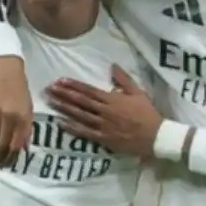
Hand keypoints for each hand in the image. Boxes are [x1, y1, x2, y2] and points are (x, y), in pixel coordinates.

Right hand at [0, 57, 33, 167]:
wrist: (4, 67)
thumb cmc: (19, 88)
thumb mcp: (28, 108)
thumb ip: (26, 128)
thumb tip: (23, 149)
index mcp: (23, 117)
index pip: (17, 144)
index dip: (12, 158)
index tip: (8, 166)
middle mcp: (10, 117)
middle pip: (3, 145)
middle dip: (0, 159)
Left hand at [46, 65, 162, 157]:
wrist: (155, 136)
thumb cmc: (147, 114)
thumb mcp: (138, 92)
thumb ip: (124, 79)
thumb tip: (112, 66)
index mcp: (112, 99)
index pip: (89, 90)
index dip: (74, 85)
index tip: (61, 80)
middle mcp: (104, 111)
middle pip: (80, 101)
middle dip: (64, 94)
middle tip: (49, 89)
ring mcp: (102, 126)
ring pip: (79, 115)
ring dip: (64, 108)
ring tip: (51, 102)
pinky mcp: (103, 139)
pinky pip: (84, 133)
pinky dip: (72, 127)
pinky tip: (61, 123)